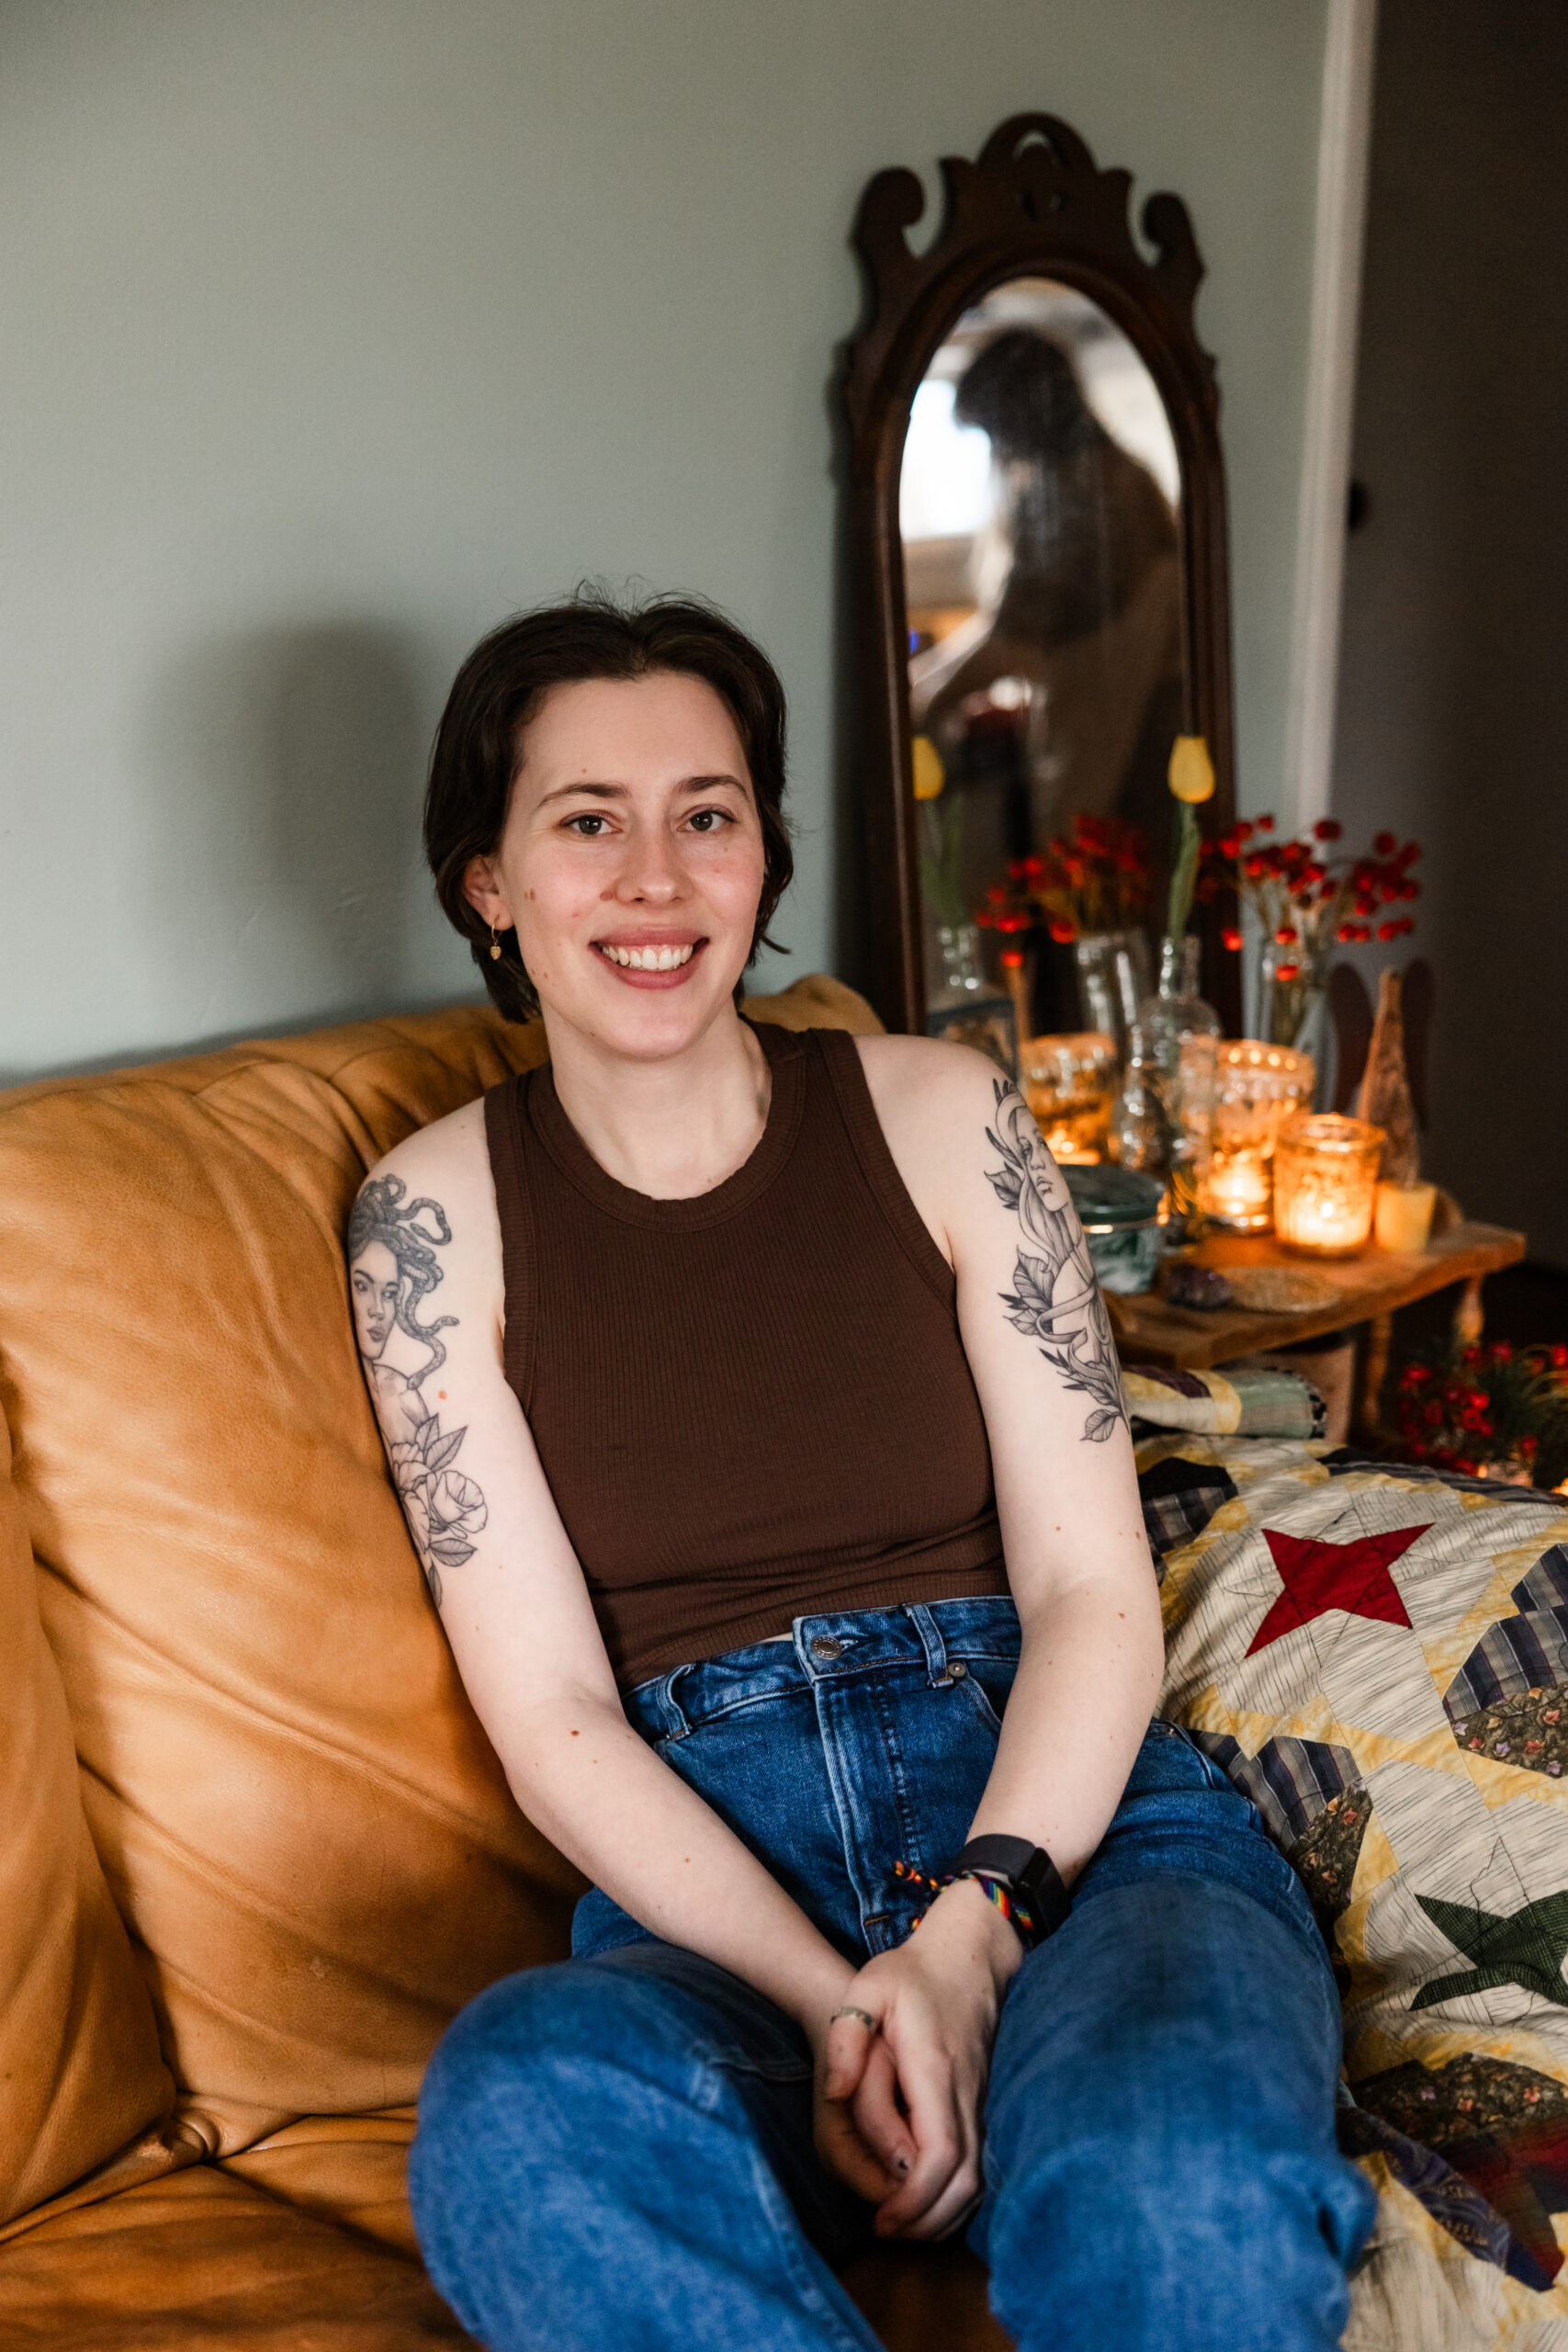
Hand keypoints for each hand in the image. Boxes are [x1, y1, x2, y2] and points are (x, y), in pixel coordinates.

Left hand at [812, 1878, 1019, 2239]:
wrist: (970, 1952)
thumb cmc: (912, 1973)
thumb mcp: (866, 1988)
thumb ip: (846, 2039)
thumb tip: (835, 2095)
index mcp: (936, 2069)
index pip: (938, 2153)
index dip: (913, 2197)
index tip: (881, 2217)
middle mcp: (968, 2091)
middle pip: (965, 2181)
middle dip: (928, 2220)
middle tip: (887, 2231)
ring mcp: (983, 2098)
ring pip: (980, 2179)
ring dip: (945, 2213)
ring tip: (903, 2224)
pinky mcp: (986, 2101)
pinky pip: (982, 2162)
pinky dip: (959, 2193)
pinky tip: (928, 2200)